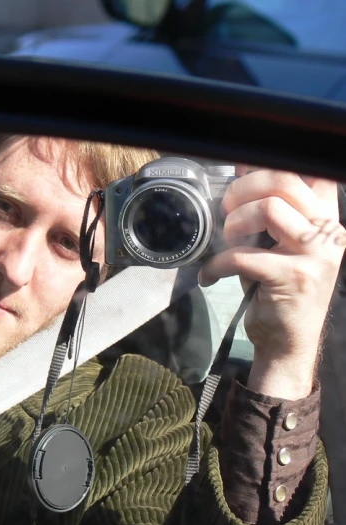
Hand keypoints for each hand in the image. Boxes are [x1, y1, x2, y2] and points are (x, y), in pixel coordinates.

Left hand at [197, 169, 345, 399]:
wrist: (286, 342)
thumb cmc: (276, 289)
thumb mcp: (275, 245)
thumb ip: (266, 211)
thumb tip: (243, 170)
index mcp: (326, 219)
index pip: (310, 174)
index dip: (271, 166)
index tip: (242, 172)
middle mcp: (329, 232)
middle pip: (285, 181)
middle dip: (243, 189)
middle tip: (225, 209)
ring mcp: (316, 255)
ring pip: (269, 209)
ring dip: (234, 222)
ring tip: (225, 240)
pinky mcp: (293, 278)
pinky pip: (244, 256)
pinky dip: (217, 264)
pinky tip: (210, 275)